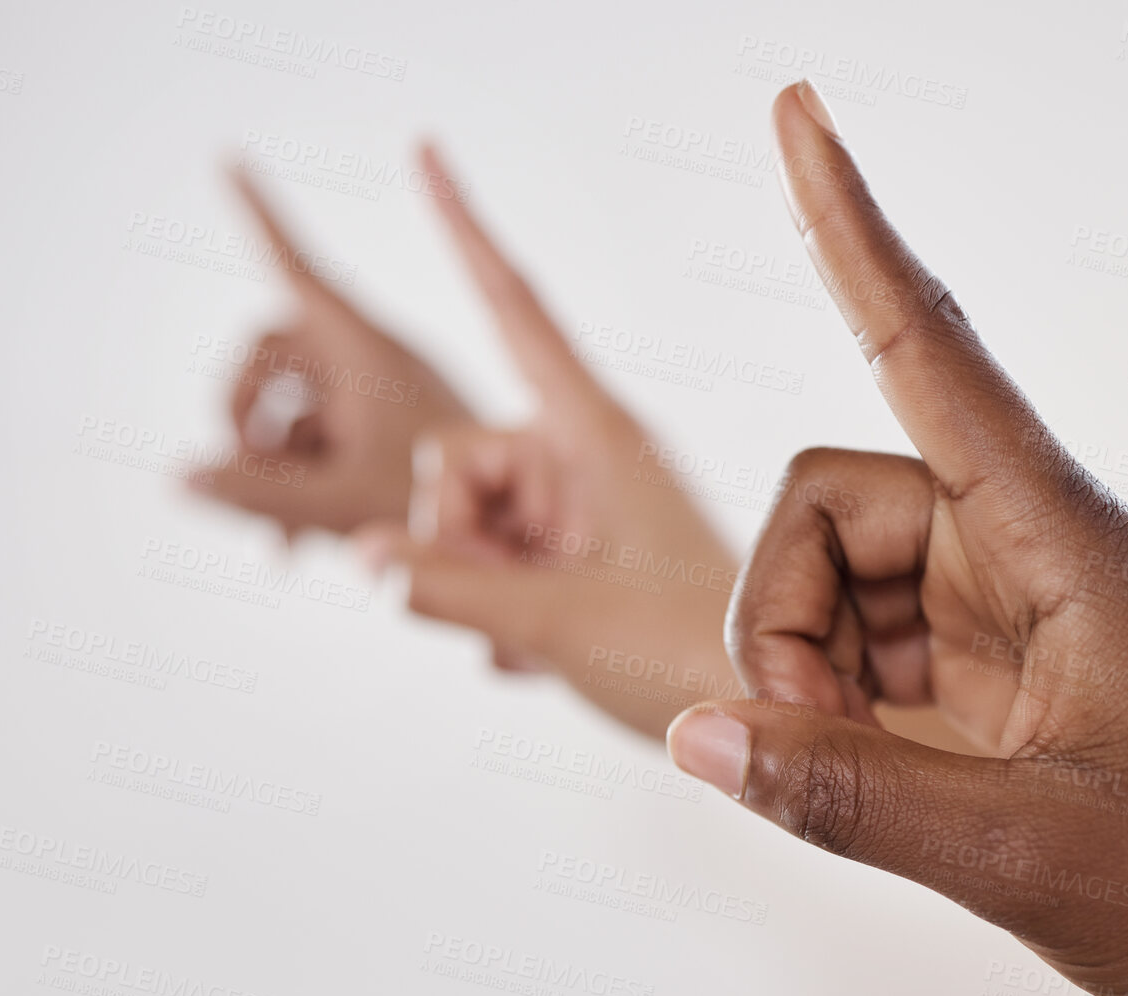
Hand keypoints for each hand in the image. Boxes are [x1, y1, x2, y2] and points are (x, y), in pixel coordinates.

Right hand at [193, 164, 470, 535]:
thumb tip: (179, 478)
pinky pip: (319, 437)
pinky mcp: (390, 429)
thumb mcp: (344, 505)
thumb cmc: (462, 515)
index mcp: (370, 352)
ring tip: (278, 536)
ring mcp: (381, 394)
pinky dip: (297, 481)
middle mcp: (373, 360)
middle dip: (242, 413)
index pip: (299, 269)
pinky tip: (292, 543)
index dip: (262, 215)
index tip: (229, 161)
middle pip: (271, 350)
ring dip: (268, 465)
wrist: (533, 544)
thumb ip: (256, 494)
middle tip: (236, 475)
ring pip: (291, 405)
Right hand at [362, 150, 738, 737]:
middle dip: (451, 534)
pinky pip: (480, 560)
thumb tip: (360, 555)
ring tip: (531, 637)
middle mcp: (581, 453)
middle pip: (450, 455)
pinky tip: (532, 654)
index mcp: (597, 431)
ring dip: (469, 582)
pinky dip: (487, 608)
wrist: (768, 715)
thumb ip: (448, 587)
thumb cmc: (694, 658)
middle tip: (509, 602)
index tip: (427, 148)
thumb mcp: (559, 622)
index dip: (464, 230)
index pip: (514, 310)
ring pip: (455, 519)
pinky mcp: (570, 552)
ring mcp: (574, 505)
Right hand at [666, 82, 1127, 995]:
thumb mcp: (1026, 851)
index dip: (850, 231)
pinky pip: (869, 651)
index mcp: (1056, 537)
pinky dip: (842, 716)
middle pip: (825, 504)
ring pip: (834, 583)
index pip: (927, 349)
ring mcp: (1007, 606)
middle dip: (780, 622)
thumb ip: (846, 797)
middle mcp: (1022, 545)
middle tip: (809, 742)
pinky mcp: (996, 669)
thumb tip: (696, 736)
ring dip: (810, 680)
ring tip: (866, 781)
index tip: (796, 117)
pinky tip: (885, 784)